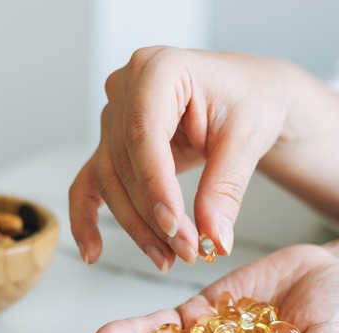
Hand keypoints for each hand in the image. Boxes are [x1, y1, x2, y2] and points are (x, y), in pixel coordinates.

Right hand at [68, 46, 293, 271]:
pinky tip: (93, 251)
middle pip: (125, 163)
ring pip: (111, 181)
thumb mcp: (247, 139)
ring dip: (137, 225)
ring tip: (168, 258)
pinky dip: (87, 217)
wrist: (250, 94)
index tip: (175, 227)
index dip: (155, 186)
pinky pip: (91, 181)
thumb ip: (225, 188)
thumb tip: (214, 238)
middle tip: (187, 251)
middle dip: (154, 215)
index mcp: (159, 68)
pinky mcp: (113, 142)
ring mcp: (115, 115)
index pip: (144, 134)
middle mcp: (126, 87)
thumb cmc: (251, 99)